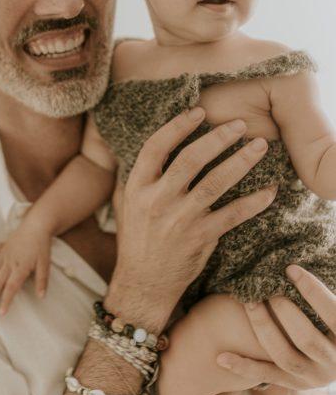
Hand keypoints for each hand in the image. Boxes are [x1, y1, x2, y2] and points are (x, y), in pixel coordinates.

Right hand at [0, 225, 51, 314]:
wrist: (36, 225)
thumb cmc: (41, 245)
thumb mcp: (45, 263)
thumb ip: (42, 280)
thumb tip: (41, 297)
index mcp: (21, 266)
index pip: (11, 287)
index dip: (6, 300)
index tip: (2, 313)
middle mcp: (9, 262)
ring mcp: (3, 256)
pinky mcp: (1, 251)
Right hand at [105, 108, 275, 331]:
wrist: (142, 282)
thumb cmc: (136, 236)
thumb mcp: (125, 201)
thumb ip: (139, 173)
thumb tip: (156, 143)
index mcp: (137, 186)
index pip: (156, 147)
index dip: (178, 126)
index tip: (199, 112)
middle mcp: (158, 200)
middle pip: (191, 160)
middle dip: (218, 138)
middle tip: (240, 125)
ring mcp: (180, 220)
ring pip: (215, 183)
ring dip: (241, 162)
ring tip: (259, 146)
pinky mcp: (201, 238)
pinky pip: (232, 215)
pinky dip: (253, 202)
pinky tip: (269, 191)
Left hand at [217, 265, 335, 388]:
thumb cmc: (331, 318)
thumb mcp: (335, 306)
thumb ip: (325, 292)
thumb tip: (299, 263)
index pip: (333, 314)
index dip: (312, 291)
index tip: (290, 268)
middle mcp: (333, 363)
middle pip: (306, 338)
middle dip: (284, 310)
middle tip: (266, 287)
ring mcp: (312, 376)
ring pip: (284, 356)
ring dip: (263, 328)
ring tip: (248, 302)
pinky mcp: (293, 384)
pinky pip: (265, 375)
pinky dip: (242, 367)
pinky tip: (221, 356)